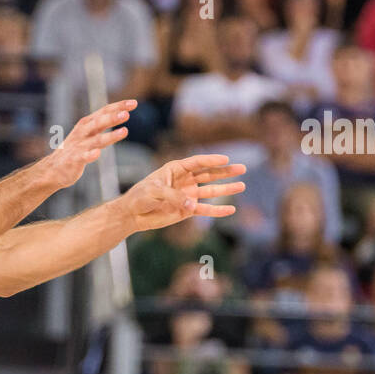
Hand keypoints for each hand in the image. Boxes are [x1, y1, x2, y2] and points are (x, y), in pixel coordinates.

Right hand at [38, 99, 137, 189]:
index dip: (118, 106)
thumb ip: (101, 125)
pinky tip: (97, 153)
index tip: (134, 103)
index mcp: (86, 124)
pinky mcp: (75, 160)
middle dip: (112, 118)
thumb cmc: (74, 150)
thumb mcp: (87, 133)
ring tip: (124, 131)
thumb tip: (121, 112)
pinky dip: (90, 155)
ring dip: (110, 136)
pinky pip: (83, 157)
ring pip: (96, 140)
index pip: (104, 111)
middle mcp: (83, 133)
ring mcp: (78, 146)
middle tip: (127, 114)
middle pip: (99, 122)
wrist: (52, 169)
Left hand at [120, 153, 245, 233]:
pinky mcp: (187, 210)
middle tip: (242, 168)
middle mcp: (184, 180)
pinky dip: (217, 210)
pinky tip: (231, 209)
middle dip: (225, 171)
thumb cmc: (140, 197)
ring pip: (210, 190)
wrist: (132, 214)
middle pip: (209, 174)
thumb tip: (193, 205)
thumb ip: (174, 197)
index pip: (197, 162)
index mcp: (175, 169)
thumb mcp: (155, 192)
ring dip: (226, 189)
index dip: (212, 160)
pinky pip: (205, 210)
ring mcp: (187, 195)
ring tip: (242, 185)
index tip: (226, 159)